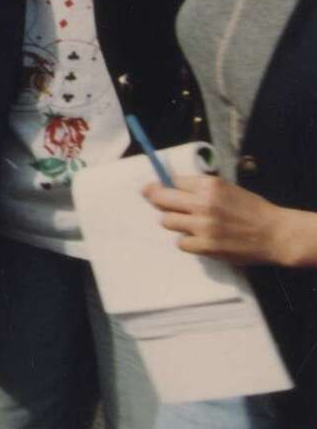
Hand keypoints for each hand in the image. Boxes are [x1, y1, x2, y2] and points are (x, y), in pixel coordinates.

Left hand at [142, 173, 309, 266]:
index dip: (161, 185)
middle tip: (156, 201)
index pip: (171, 181)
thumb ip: (199, 188)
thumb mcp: (226, 189)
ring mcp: (204, 226)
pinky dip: (187, 241)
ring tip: (189, 223)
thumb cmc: (252, 209)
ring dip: (175, 222)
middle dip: (156, 200)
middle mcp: (203, 204)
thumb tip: (169, 185)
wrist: (276, 234)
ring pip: (167, 221)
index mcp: (209, 185)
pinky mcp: (206, 246)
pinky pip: (181, 243)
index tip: (154, 188)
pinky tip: (199, 238)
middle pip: (161, 199)